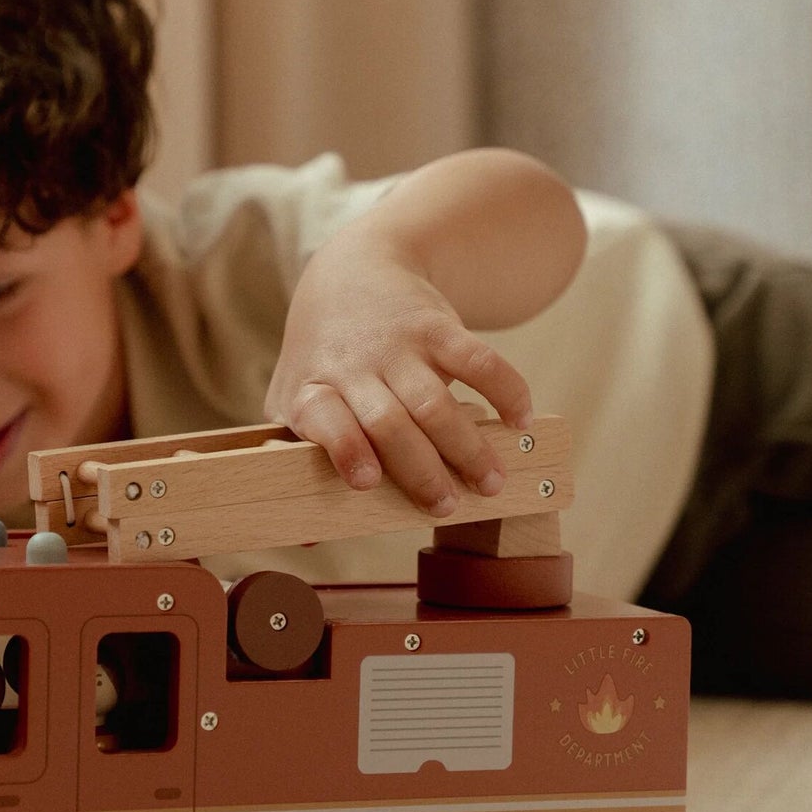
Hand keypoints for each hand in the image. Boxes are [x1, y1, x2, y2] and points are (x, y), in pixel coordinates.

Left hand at [264, 227, 532, 517]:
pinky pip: (476, 359)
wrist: (353, 272)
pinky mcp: (435, 326)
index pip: (324, 419)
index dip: (346, 449)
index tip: (368, 482)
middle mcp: (353, 367)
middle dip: (421, 468)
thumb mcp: (292, 396)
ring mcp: (396, 346)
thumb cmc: (323, 355)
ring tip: (491, 480)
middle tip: (447, 505)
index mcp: (312, 390)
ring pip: (434, 401)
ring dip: (467, 445)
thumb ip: (296, 457)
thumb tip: (302, 539)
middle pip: (388, 422)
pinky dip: (504, 389)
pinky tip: (519, 419)